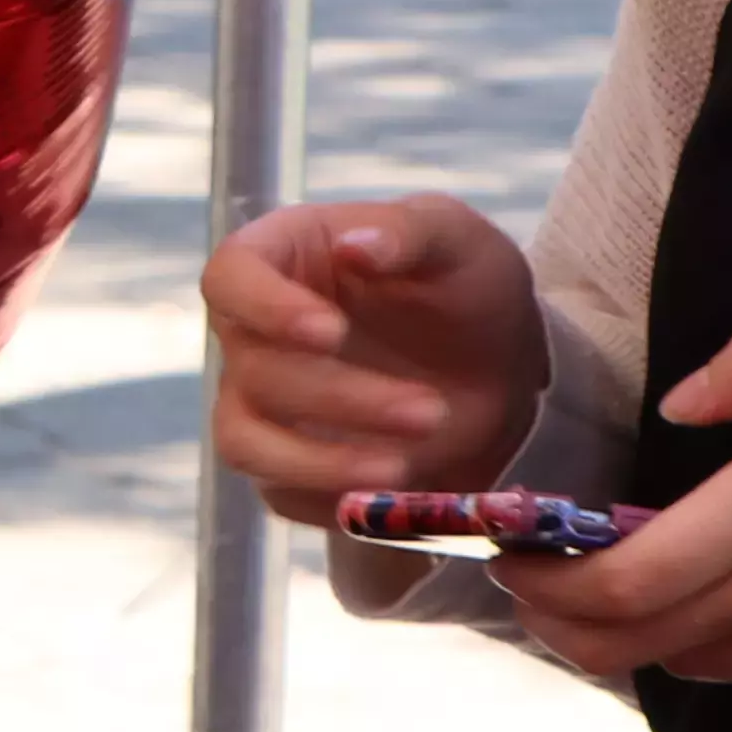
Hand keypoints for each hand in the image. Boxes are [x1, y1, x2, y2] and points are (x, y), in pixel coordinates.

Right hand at [201, 199, 549, 516]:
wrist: (500, 373)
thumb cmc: (466, 288)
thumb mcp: (459, 242)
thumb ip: (410, 234)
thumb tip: (354, 243)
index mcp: (284, 257)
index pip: (230, 275)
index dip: (263, 307)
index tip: (330, 332)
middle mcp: (254, 332)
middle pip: (254, 371)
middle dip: (341, 398)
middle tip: (430, 411)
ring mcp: (261, 403)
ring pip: (246, 443)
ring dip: (321, 461)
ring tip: (406, 469)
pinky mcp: (283, 466)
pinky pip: (282, 494)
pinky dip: (334, 498)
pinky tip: (400, 489)